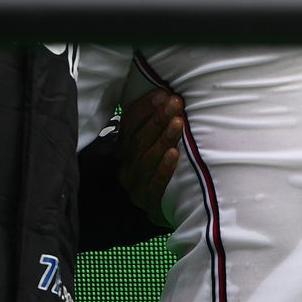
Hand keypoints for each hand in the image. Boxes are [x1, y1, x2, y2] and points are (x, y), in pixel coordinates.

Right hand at [117, 89, 182, 225]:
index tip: (162, 93)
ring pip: (147, 159)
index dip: (144, 108)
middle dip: (158, 118)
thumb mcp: (149, 145)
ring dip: (164, 138)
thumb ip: (152, 125)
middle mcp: (124, 166)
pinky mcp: (148, 202)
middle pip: (139, 139)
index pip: (128, 124)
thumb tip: (168, 94)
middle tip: (175, 101)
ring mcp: (134, 185)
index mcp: (122, 149)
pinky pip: (155, 184)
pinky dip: (165, 168)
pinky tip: (175, 154)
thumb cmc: (157, 168)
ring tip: (178, 122)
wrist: (160, 209)